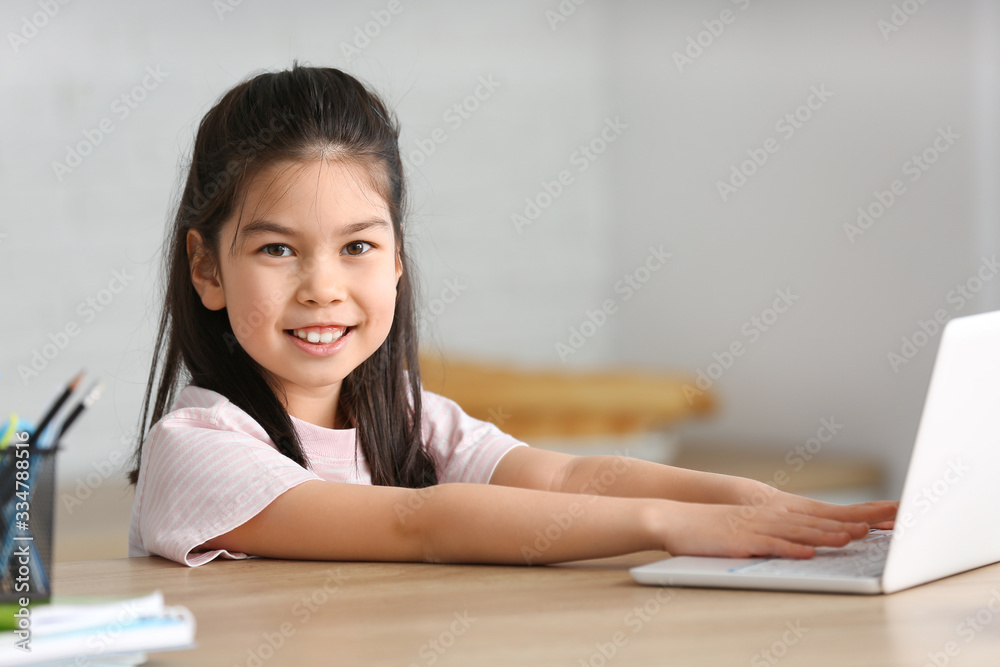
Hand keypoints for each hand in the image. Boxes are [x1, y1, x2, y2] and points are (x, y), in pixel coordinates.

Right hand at [651, 491, 897, 558]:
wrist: (676, 519)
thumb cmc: (711, 528)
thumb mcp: (749, 527)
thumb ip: (775, 534)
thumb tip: (802, 545)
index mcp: (776, 512)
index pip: (822, 514)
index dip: (852, 515)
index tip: (881, 518)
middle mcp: (772, 516)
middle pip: (819, 520)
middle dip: (852, 522)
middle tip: (884, 524)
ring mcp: (758, 527)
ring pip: (800, 531)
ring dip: (828, 535)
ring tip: (853, 537)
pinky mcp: (743, 541)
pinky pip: (771, 545)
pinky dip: (791, 549)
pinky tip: (808, 553)